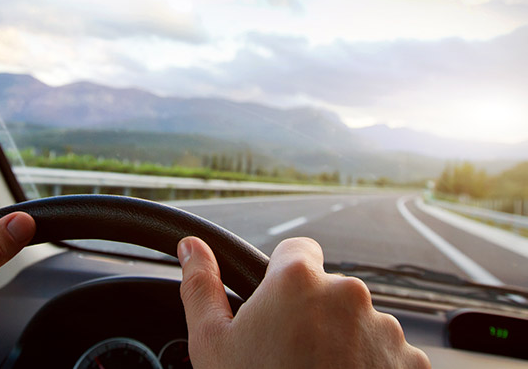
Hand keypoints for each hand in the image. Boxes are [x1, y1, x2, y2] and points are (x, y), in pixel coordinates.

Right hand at [178, 236, 430, 367]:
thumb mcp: (212, 344)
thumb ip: (201, 286)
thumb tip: (191, 248)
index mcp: (298, 280)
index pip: (299, 249)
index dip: (284, 275)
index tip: (277, 304)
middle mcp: (348, 295)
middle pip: (328, 289)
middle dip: (312, 313)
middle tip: (289, 354)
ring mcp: (385, 329)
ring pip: (358, 322)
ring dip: (343, 341)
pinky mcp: (412, 363)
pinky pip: (387, 353)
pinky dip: (370, 366)